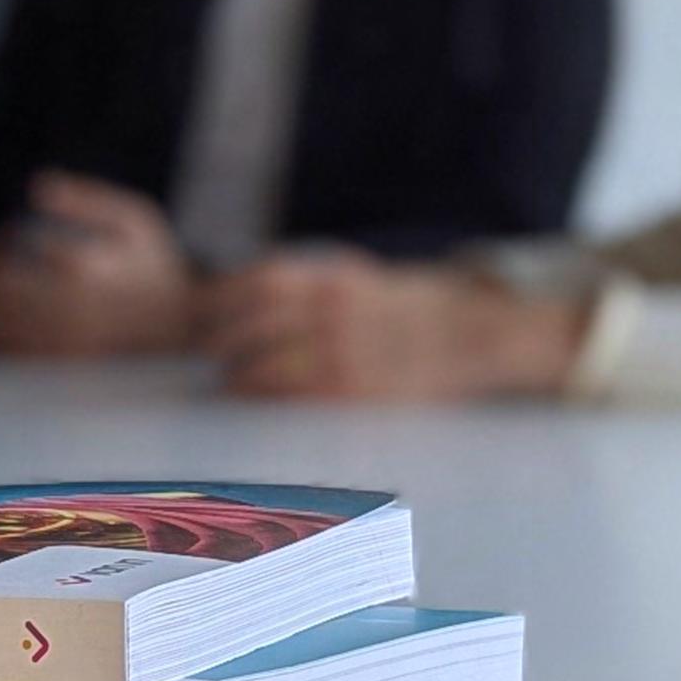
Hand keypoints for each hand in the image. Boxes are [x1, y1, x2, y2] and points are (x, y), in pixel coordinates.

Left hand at [0, 172, 196, 358]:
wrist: (191, 333)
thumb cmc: (156, 269)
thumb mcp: (134, 220)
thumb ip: (86, 199)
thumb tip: (37, 186)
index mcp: (83, 271)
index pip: (8, 252)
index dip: (2, 239)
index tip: (10, 233)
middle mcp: (69, 315)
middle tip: (2, 258)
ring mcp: (64, 352)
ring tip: (9, 288)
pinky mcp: (64, 379)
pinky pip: (12, 360)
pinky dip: (5, 339)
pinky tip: (19, 323)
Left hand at [199, 252, 585, 399]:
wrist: (474, 337)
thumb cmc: (414, 310)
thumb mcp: (363, 278)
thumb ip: (313, 282)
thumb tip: (254, 289)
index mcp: (335, 278)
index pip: (259, 281)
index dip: (224, 297)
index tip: (207, 311)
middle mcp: (334, 310)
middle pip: (251, 322)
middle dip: (219, 339)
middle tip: (206, 352)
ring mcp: (344, 351)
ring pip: (264, 363)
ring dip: (235, 374)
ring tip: (227, 382)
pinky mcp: (356, 391)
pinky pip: (294, 396)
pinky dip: (266, 399)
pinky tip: (254, 402)